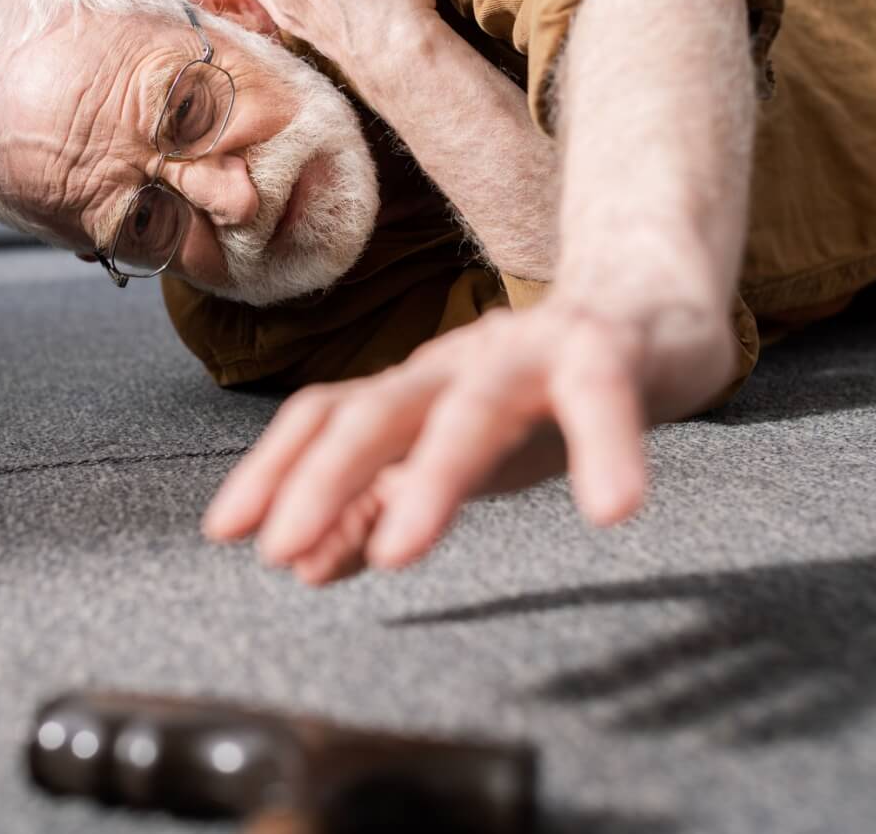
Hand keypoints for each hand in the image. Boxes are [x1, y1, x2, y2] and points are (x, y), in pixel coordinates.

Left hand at [202, 294, 741, 585]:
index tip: (225, 531)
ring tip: (404, 550)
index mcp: (417, 393)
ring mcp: (532, 353)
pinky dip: (606, 448)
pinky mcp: (612, 350)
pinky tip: (613, 505)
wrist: (650, 311)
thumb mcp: (453, 459)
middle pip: (378, 410)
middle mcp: (459, 365)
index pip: (325, 417)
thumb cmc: (544, 397)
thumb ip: (381, 508)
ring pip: (474, 406)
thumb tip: (302, 565)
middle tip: (281, 550)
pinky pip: (602, 396)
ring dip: (434, 477)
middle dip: (323, 478)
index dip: (272, 468)